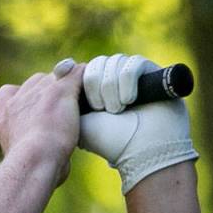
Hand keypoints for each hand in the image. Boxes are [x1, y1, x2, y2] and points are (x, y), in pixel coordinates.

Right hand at [0, 60, 83, 185]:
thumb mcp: (23, 161)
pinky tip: (93, 88)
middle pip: (36, 81)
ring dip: (68, 85)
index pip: (9, 93)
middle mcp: (19, 100)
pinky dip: (85, 78)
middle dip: (49, 90)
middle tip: (64, 107)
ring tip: (81, 100)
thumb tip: (57, 167)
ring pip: (58, 76)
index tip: (35, 108)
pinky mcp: (60, 91)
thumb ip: (34, 152)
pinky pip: (77, 73)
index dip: (24, 97)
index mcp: (6, 116)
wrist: (34, 160)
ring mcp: (39, 92)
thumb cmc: (31, 169)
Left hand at [78, 53, 198, 193]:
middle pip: (97, 64)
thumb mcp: (78, 119)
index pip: (83, 70)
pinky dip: (126, 82)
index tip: (75, 90)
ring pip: (113, 62)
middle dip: (95, 85)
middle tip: (100, 109)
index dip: (79, 77)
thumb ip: (66, 96)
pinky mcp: (152, 73)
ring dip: (110, 87)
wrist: (141, 150)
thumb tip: (60, 70)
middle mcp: (114, 81)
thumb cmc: (109, 139)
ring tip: (117, 109)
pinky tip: (129, 100)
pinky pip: (132, 64)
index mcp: (95, 91)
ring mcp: (133, 76)